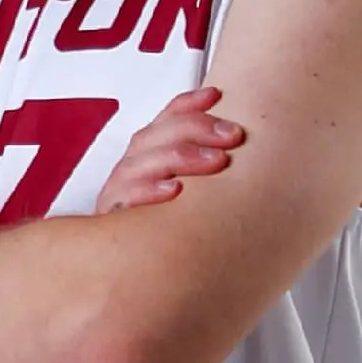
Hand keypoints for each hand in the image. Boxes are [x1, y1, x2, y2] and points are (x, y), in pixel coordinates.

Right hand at [93, 85, 240, 210]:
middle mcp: (133, 167)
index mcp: (150, 152)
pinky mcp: (113, 217)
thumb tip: (249, 142)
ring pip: (140, 162)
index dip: (189, 102)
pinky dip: (150, 192)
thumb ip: (210, 162)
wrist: (134, 267)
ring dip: (181, 156)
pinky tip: (175, 190)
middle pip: (155, 135)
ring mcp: (121, 190)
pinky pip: (126, 200)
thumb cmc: (171, 221)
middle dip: (196, 129)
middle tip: (232, 136)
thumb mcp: (195, 186)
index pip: (166, 117)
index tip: (217, 95)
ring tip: (216, 161)